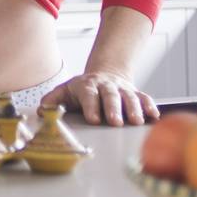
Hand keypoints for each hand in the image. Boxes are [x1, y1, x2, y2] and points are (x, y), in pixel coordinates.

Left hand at [40, 69, 159, 126]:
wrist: (105, 74)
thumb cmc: (82, 89)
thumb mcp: (65, 91)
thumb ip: (53, 99)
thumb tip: (42, 109)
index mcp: (87, 85)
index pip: (89, 95)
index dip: (91, 106)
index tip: (93, 120)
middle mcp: (106, 85)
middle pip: (111, 95)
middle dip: (113, 108)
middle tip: (115, 122)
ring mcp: (122, 88)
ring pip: (129, 96)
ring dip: (134, 108)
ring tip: (136, 122)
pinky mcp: (135, 92)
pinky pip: (144, 97)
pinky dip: (149, 105)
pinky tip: (153, 116)